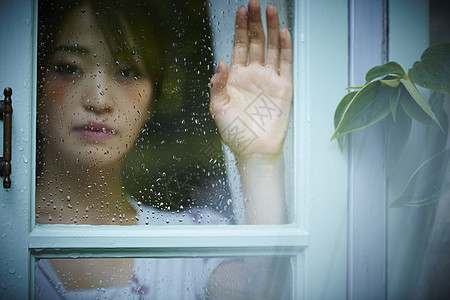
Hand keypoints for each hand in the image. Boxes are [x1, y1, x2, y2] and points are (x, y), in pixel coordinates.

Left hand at [209, 0, 292, 160]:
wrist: (253, 150)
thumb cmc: (235, 132)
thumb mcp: (217, 108)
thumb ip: (217, 85)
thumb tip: (221, 63)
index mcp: (236, 78)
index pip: (239, 46)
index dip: (239, 29)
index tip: (240, 11)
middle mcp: (253, 75)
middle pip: (255, 42)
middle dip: (254, 22)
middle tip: (254, 3)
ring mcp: (269, 79)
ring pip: (271, 48)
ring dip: (270, 29)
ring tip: (270, 10)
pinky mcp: (283, 87)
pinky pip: (284, 64)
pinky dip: (284, 48)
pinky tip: (282, 34)